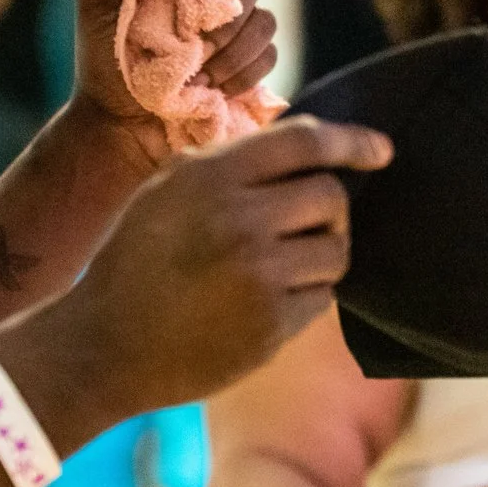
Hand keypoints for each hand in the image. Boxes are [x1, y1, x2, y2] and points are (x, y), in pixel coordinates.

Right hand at [53, 115, 390, 416]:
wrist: (104, 345)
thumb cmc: (137, 260)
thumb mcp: (168, 191)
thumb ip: (230, 164)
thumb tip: (306, 148)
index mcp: (211, 175)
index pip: (305, 141)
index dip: (352, 141)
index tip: (382, 151)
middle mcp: (239, 218)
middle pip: (331, 196)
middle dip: (330, 210)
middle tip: (306, 227)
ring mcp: (258, 274)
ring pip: (336, 251)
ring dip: (322, 255)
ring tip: (282, 265)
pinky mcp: (271, 325)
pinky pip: (322, 297)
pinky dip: (307, 296)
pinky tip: (267, 301)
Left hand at [69, 0, 277, 166]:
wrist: (115, 124)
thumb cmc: (100, 59)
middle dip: (227, 18)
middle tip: (196, 47)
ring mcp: (236, 32)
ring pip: (266, 21)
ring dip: (233, 52)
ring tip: (198, 76)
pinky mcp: (250, 67)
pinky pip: (270, 57)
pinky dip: (243, 75)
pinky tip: (213, 90)